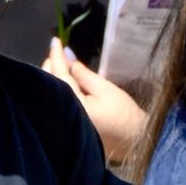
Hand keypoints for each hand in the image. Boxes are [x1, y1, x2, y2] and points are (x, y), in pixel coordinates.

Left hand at [44, 41, 145, 163]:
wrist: (136, 144)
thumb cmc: (125, 116)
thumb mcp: (106, 90)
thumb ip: (84, 74)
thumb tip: (67, 58)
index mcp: (72, 104)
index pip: (59, 74)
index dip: (56, 56)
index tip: (56, 40)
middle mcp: (63, 113)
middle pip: (49, 83)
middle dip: (51, 66)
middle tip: (60, 53)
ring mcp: (64, 121)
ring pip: (51, 92)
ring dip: (53, 77)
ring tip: (60, 65)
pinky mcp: (68, 126)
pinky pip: (57, 102)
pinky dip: (58, 89)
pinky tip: (63, 83)